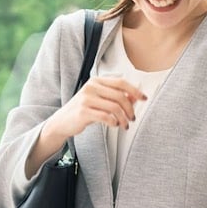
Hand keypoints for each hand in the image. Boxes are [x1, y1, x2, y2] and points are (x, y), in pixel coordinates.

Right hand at [26, 76, 146, 176]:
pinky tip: (115, 126)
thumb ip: (115, 98)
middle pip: (120, 96)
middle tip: (132, 118)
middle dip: (130, 109)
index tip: (144, 99)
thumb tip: (134, 98)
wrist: (63, 122)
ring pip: (115, 108)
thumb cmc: (83, 111)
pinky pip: (106, 117)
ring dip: (123, 118)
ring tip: (125, 125)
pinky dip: (114, 122)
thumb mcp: (100, 102)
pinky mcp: (83, 111)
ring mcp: (86, 99)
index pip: (121, 83)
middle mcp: (91, 87)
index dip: (134, 90)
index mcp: (96, 81)